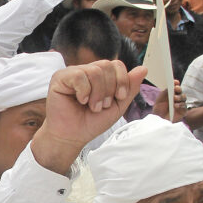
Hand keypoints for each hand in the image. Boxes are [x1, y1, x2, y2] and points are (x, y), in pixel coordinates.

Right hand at [31, 60, 148, 173]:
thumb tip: (143, 68)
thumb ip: (130, 88)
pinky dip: (84, 91)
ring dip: (97, 93)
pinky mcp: (60, 78)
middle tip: (101, 106)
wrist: (72, 137)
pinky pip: (79, 75)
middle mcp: (86, 71)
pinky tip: (80, 101)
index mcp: (99, 76)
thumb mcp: (117, 106)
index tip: (118, 98)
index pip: (116, 64)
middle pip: (107, 65)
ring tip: (91, 106)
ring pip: (95, 70)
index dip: (121, 80)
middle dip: (109, 89)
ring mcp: (72, 73)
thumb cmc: (91, 123)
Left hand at [151, 80, 187, 121]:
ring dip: (179, 97)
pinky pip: (184, 106)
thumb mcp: (160, 100)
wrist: (158, 121)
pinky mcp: (183, 111)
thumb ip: (165, 93)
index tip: (175, 82)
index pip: (175, 87)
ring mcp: (180, 105)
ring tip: (174, 98)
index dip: (176, 84)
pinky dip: (180, 105)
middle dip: (179, 89)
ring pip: (183, 97)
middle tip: (176, 88)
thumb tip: (170, 86)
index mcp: (171, 95)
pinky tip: (176, 105)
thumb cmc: (158, 110)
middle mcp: (176, 99)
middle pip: (180, 91)